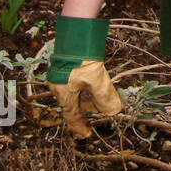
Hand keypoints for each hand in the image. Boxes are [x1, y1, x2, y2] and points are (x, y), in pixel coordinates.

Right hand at [44, 16, 121, 138]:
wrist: (75, 36)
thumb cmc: (83, 59)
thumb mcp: (97, 80)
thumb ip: (105, 98)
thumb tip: (113, 112)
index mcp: (63, 93)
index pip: (71, 116)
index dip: (79, 126)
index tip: (87, 134)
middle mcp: (58, 87)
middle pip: (72, 105)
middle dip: (85, 111)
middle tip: (97, 116)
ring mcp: (59, 78)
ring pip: (74, 95)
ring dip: (86, 100)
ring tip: (99, 102)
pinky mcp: (64, 69)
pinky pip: (74, 85)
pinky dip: (84, 90)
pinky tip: (93, 87)